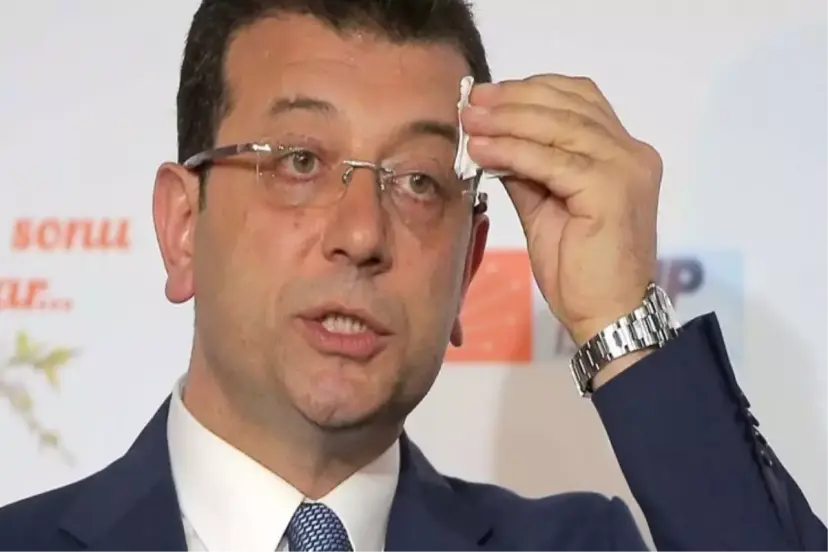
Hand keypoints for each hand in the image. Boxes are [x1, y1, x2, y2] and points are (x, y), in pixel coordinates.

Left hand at [462, 74, 662, 345]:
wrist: (606, 314)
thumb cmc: (578, 268)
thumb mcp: (545, 206)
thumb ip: (526, 170)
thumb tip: (491, 139)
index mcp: (623, 152)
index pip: (578, 99)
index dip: (530, 90)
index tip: (487, 95)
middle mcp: (632, 153)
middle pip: (568, 104)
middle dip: (512, 99)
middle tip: (470, 101)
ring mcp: (626, 169)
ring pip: (559, 126)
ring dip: (507, 120)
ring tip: (470, 121)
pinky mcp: (611, 190)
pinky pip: (552, 161)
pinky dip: (512, 151)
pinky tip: (482, 151)